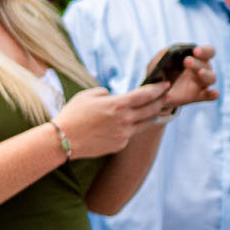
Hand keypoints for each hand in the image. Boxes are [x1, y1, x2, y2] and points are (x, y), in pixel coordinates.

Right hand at [55, 85, 172, 156]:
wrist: (62, 140)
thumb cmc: (72, 115)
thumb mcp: (87, 95)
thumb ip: (105, 93)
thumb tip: (114, 96)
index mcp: (118, 104)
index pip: (146, 94)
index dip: (159, 88)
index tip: (166, 85)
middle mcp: (126, 119)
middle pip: (152, 109)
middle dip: (162, 101)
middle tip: (167, 97)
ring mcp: (125, 133)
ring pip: (146, 123)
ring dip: (151, 116)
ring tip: (154, 111)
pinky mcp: (120, 144)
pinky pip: (130, 134)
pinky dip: (130, 128)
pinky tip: (124, 126)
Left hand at [159, 45, 218, 110]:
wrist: (157, 92)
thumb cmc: (161, 72)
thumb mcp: (158, 62)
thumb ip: (163, 55)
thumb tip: (170, 51)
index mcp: (196, 58)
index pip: (208, 51)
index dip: (204, 50)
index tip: (195, 51)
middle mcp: (202, 69)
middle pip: (207, 64)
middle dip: (197, 62)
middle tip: (186, 61)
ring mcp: (202, 83)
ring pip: (211, 78)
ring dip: (206, 74)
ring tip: (200, 73)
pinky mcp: (199, 95)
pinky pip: (210, 95)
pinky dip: (213, 94)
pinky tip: (214, 93)